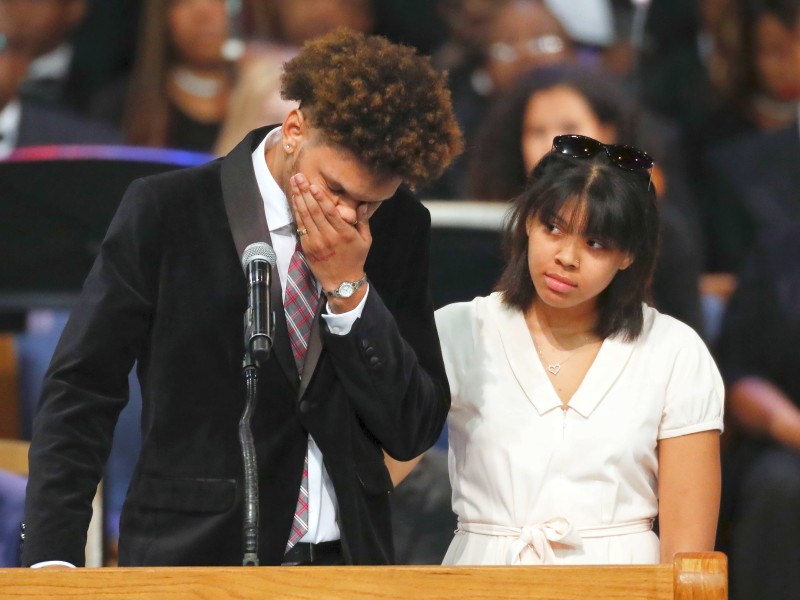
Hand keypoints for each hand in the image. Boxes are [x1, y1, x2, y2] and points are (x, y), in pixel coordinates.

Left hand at [290, 173, 370, 310]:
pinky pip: (300, 227)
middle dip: (305, 193)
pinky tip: (294, 200)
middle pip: (314, 211)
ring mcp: (316, 242)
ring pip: (305, 217)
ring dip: (298, 199)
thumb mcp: (365, 240)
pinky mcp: (307, 247)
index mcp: (343, 234)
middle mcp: (328, 237)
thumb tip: (364, 204)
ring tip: (294, 184)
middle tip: (299, 176)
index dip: (320, 198)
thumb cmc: (355, 258)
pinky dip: (296, 212)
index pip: (330, 213)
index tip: (313, 185)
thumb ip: (363, 221)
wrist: (342, 282)